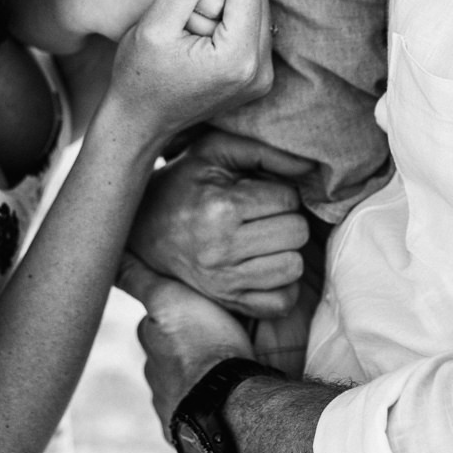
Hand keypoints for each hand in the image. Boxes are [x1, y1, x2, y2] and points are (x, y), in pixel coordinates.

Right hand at [107, 0, 271, 146]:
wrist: (140, 122)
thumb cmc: (138, 76)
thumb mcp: (153, 25)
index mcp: (238, 58)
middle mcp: (259, 71)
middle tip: (184, 4)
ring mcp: (262, 79)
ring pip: (257, 14)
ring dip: (227, 8)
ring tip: (190, 23)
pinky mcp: (257, 81)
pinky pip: (254, 34)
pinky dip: (231, 26)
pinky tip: (201, 37)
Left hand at [120, 256, 252, 431]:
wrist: (229, 407)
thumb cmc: (203, 347)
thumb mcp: (171, 299)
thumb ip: (140, 280)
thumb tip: (111, 258)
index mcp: (150, 345)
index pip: (157, 322)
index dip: (175, 312)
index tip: (195, 309)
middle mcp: (154, 379)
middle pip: (169, 356)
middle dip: (186, 349)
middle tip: (216, 340)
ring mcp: (170, 410)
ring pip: (184, 388)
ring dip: (199, 381)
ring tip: (226, 374)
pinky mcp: (189, 437)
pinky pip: (198, 417)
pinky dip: (208, 409)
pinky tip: (226, 404)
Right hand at [128, 129, 310, 318]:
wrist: (143, 229)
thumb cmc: (184, 183)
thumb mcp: (214, 151)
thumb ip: (263, 150)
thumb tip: (309, 168)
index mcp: (220, 208)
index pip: (288, 200)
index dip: (281, 193)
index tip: (260, 193)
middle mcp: (222, 248)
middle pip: (296, 233)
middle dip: (287, 219)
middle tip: (264, 215)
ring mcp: (225, 281)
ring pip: (293, 267)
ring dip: (286, 250)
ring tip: (264, 239)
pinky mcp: (229, 302)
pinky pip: (282, 302)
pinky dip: (282, 284)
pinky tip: (265, 264)